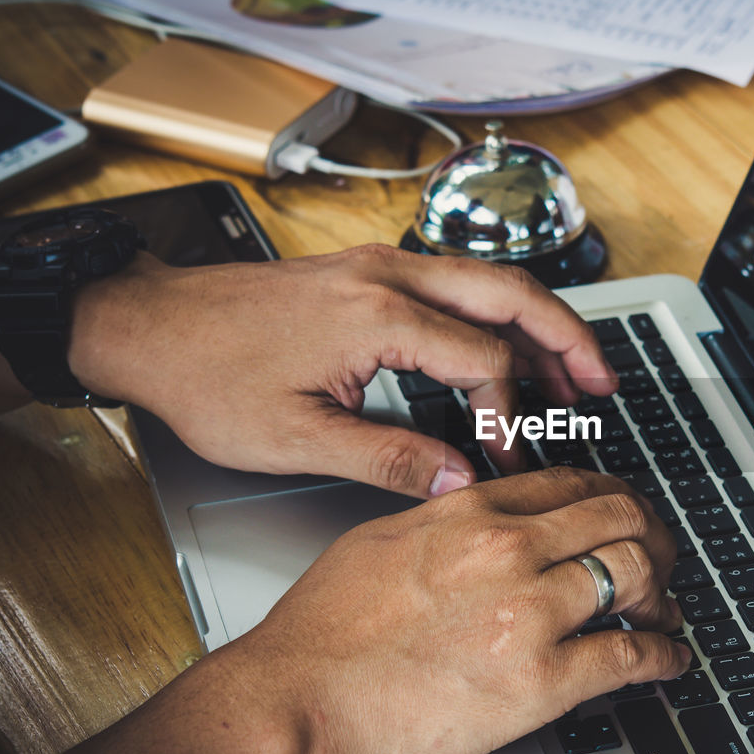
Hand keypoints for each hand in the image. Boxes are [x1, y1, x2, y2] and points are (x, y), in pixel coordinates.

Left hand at [65, 244, 617, 496]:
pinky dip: (499, 318)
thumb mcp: (295, 438)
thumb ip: (389, 459)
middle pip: (512, 295)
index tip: (502, 461)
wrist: (148, 326)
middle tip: (605, 383)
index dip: (507, 417)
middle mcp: (388, 277)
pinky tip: (509, 354)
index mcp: (376, 316)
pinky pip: (458, 286)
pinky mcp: (371, 275)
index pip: (483, 361)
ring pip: (491, 283)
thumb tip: (460, 485)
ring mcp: (381, 268)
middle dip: (569, 339)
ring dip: (541, 324)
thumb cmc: (206, 378)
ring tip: (576, 374)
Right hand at [233, 466, 687, 753]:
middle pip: (620, 517)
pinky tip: (670, 659)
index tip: (621, 512)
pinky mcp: (540, 681)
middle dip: (653, 534)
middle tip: (662, 555)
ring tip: (667, 609)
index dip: (612, 497)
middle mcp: (510, 550)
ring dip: (664, 592)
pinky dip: (663, 656)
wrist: (296, 700)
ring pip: (637, 575)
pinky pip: (629, 656)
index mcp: (471, 512)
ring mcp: (530, 614)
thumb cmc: (321, 632)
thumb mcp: (381, 540)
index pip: (571, 484)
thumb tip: (475, 513)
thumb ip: (442, 519)